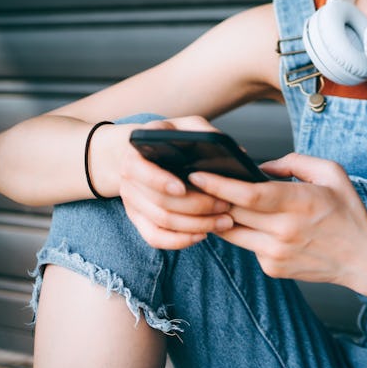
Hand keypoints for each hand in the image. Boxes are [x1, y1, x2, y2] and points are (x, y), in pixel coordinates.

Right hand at [118, 116, 233, 249]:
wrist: (145, 152)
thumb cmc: (172, 137)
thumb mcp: (187, 126)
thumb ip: (207, 134)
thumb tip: (237, 153)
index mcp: (136, 153)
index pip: (141, 170)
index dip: (160, 181)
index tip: (183, 186)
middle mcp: (129, 179)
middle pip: (159, 202)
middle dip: (196, 206)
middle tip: (225, 205)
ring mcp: (132, 202)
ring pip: (161, 223)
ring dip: (195, 225)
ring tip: (224, 221)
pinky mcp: (138, 219)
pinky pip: (155, 238)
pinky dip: (179, 241)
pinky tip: (202, 235)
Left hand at [188, 153, 366, 286]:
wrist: (362, 257)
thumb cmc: (347, 211)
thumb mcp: (330, 172)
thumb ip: (293, 162)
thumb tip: (260, 167)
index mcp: (298, 202)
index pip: (248, 195)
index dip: (218, 185)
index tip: (196, 175)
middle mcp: (284, 231)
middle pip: (232, 214)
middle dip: (210, 199)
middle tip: (192, 184)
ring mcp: (276, 254)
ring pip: (232, 233)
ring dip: (220, 217)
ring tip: (212, 202)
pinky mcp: (273, 269)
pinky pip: (248, 246)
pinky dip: (244, 233)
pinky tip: (251, 223)